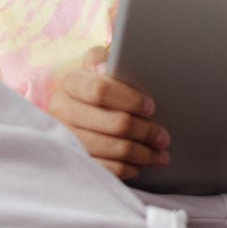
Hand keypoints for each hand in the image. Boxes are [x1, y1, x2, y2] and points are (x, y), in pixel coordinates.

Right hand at [47, 46, 170, 179]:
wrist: (70, 116)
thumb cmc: (94, 88)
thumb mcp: (97, 68)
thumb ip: (104, 58)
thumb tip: (109, 59)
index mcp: (71, 83)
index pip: (101, 90)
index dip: (130, 99)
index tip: (151, 106)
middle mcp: (62, 110)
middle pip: (113, 123)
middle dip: (146, 131)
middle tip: (164, 137)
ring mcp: (65, 138)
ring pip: (112, 149)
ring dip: (142, 153)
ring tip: (159, 154)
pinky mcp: (72, 161)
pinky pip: (104, 169)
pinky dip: (127, 168)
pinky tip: (139, 165)